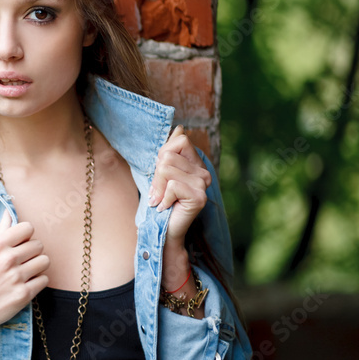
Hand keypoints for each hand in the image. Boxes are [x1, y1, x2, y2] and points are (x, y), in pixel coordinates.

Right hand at [0, 211, 48, 336]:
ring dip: (38, 267)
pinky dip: (37, 282)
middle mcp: (7, 259)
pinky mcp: (24, 294)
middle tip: (23, 261)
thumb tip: (9, 212)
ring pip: (45, 261)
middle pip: (39, 245)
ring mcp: (16, 277)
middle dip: (33, 252)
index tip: (20, 244)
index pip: (28, 227)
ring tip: (26, 272)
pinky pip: (44, 280)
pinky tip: (26, 285)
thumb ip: (0, 232)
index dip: (26, 236)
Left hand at [149, 125, 211, 244]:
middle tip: (160, 192)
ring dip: (158, 188)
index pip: (179, 140)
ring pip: (166, 169)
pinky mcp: (199, 196)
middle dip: (156, 175)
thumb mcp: (161, 173)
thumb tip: (179, 128)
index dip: (162, 156)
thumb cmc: (160, 202)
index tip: (160, 176)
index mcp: (196, 164)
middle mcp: (204, 172)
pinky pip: (172, 185)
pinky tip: (167, 207)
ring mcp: (204, 184)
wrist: (163, 231)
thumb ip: (169, 151)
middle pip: (167, 156)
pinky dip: (163, 198)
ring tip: (162, 200)